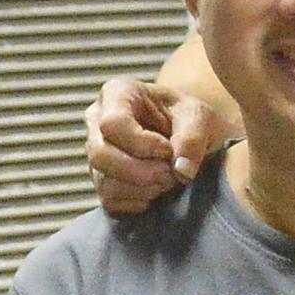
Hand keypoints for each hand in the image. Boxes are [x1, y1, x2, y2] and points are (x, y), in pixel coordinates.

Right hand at [86, 75, 233, 213]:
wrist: (186, 133)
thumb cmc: (188, 117)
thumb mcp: (199, 117)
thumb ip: (192, 138)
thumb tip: (181, 170)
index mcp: (117, 93)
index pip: (113, 123)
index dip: (142, 144)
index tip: (168, 150)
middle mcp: (97, 120)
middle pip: (100, 155)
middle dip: (140, 172)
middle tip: (170, 173)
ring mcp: (95, 151)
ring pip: (103, 181)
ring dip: (142, 188)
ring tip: (167, 180)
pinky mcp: (101, 178)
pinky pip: (109, 200)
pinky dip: (137, 201)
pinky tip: (156, 190)